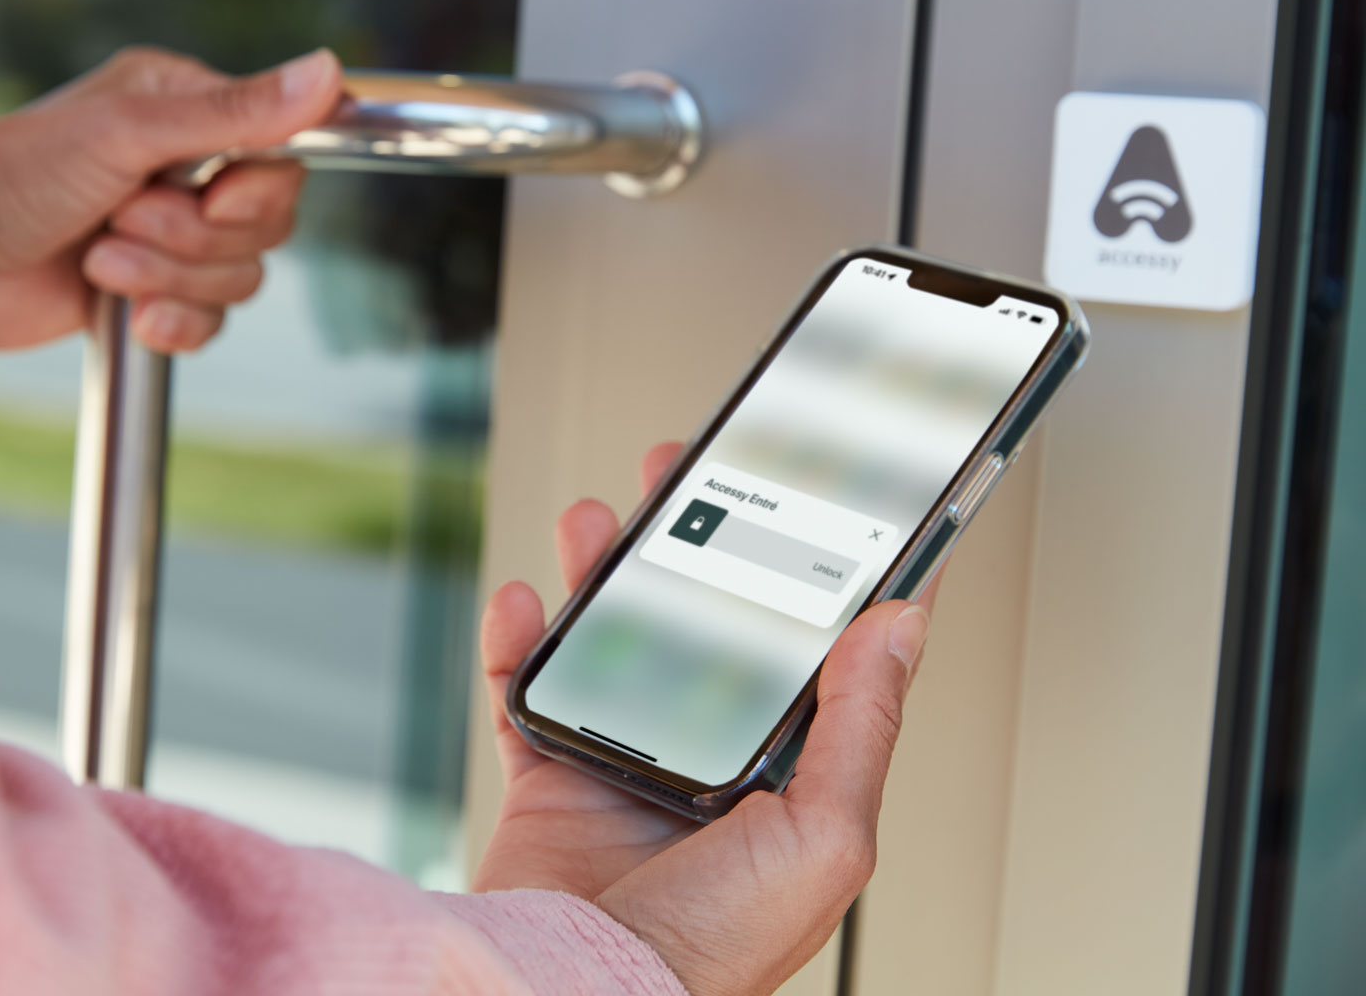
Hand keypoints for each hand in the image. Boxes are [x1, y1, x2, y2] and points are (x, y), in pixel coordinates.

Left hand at [0, 46, 342, 350]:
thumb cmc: (18, 176)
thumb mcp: (127, 132)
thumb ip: (233, 112)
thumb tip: (328, 70)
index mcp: (184, 107)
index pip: (280, 155)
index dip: (254, 194)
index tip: (210, 203)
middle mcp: (186, 166)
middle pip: (266, 224)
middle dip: (193, 240)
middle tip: (123, 220)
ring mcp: (171, 231)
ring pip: (241, 277)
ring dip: (167, 278)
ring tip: (100, 260)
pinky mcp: (155, 289)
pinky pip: (212, 320)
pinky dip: (173, 323)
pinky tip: (126, 313)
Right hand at [476, 443, 936, 995]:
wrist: (584, 994)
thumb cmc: (715, 948)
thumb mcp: (824, 836)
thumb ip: (861, 728)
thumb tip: (902, 627)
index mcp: (782, 776)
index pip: (803, 652)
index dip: (802, 572)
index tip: (804, 502)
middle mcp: (704, 764)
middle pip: (698, 625)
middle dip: (690, 547)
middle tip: (688, 478)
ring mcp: (624, 767)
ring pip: (613, 642)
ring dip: (604, 574)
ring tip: (601, 521)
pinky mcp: (552, 781)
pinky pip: (527, 692)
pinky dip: (520, 642)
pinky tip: (527, 601)